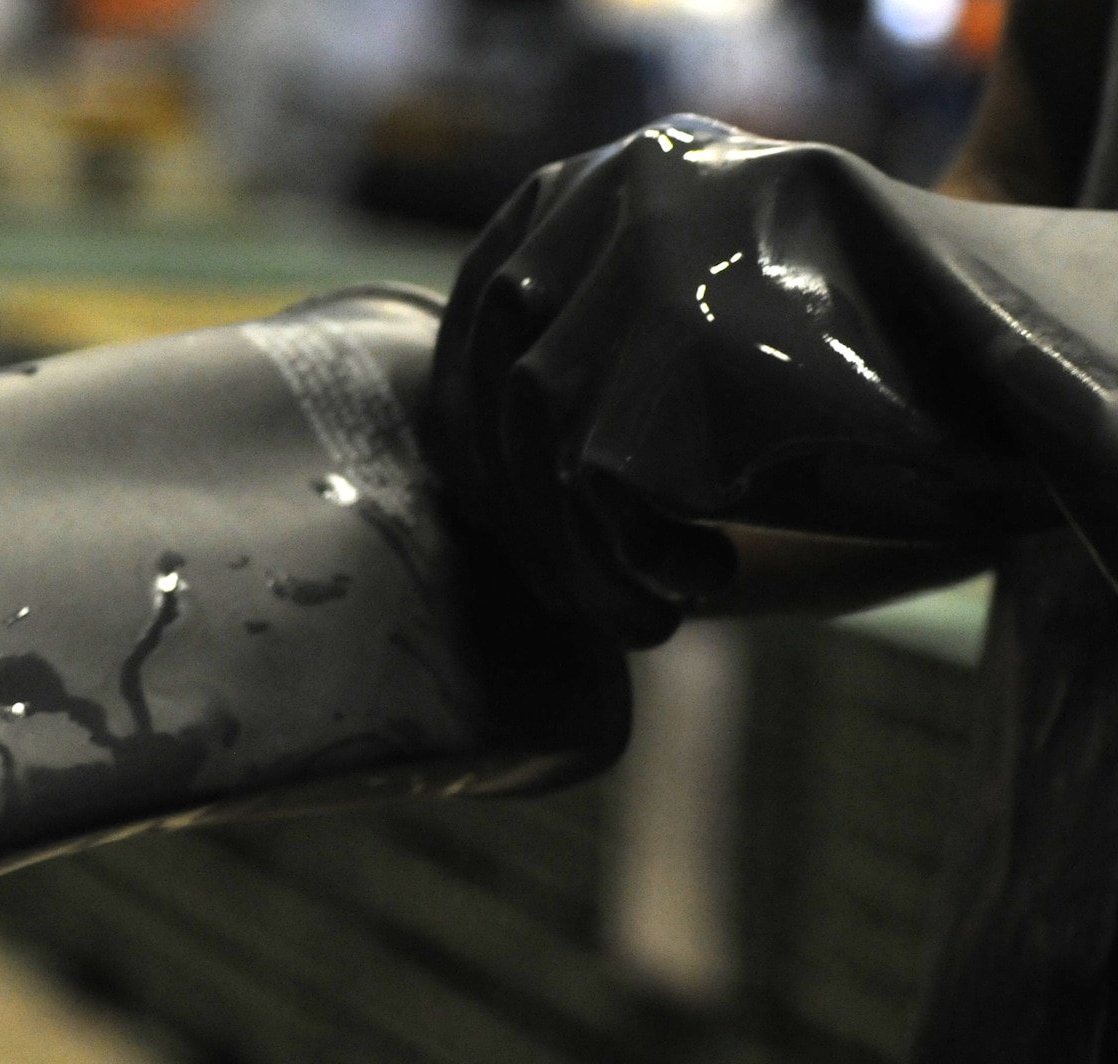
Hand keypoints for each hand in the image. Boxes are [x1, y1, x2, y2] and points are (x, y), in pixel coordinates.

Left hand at [428, 115, 1055, 645]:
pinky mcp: (669, 379)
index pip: (489, 303)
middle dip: (526, 510)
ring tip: (653, 600)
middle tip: (589, 582)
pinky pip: (596, 505)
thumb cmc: (877, 371)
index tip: (517, 502)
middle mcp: (622, 203)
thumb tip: (466, 459)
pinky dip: (638, 567)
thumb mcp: (719, 317)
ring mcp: (642, 283)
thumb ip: (601, 339)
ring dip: (583, 557)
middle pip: (498, 386)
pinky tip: (709, 577)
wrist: (1017, 376)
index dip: (480, 421)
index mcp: (625, 172)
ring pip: (537, 455)